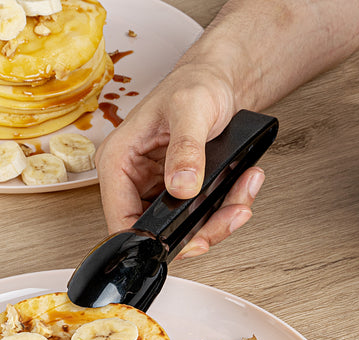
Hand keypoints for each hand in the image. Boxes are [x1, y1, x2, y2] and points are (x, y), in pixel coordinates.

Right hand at [95, 63, 265, 257]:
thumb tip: (181, 186)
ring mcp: (154, 189)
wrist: (216, 80)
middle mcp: (131, 179)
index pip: (120, 220)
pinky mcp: (175, 194)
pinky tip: (241, 187)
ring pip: (178, 230)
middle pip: (153, 232)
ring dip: (215, 223)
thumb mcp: (191, 108)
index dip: (150, 239)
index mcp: (118, 161)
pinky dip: (222, 210)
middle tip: (227, 217)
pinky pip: (196, 218)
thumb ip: (186, 148)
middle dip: (195, 232)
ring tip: (241, 200)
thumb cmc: (195, 84)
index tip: (185, 239)